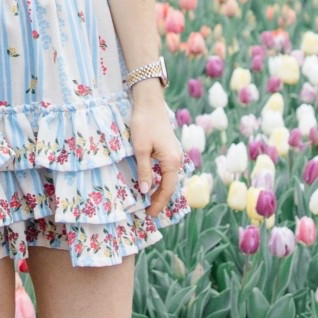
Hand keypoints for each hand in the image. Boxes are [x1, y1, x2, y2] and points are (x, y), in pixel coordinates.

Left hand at [129, 83, 181, 219]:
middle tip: (148, 212)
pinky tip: (152, 183)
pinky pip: (167, 170)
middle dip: (160, 200)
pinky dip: (161, 180)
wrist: (149, 102)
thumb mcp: (140, 149)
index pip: (167, 189)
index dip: (158, 203)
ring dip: (160, 190)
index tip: (150, 214)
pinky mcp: (169, 149)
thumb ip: (143, 171)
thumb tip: (145, 191)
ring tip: (150, 201)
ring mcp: (174, 154)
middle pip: (170, 185)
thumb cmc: (144, 124)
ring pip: (169, 178)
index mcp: (171, 161)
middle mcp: (177, 159)